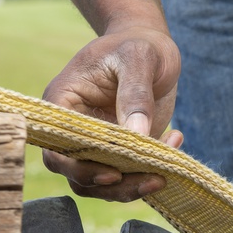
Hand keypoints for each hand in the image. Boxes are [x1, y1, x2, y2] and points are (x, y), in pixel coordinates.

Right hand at [42, 26, 181, 200]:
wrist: (151, 46)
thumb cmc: (138, 45)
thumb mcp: (138, 58)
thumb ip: (135, 94)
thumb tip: (137, 134)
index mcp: (63, 104)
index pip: (57, 150)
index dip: (79, 169)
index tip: (114, 173)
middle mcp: (74, 130)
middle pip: (78, 176)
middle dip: (115, 186)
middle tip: (153, 179)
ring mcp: (96, 144)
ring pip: (102, 184)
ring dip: (134, 187)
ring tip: (166, 171)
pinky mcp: (120, 152)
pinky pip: (128, 175)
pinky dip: (150, 172)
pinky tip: (175, 142)